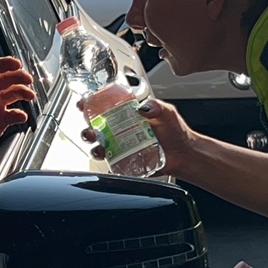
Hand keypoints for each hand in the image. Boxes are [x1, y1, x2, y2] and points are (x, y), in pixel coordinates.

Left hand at [0, 57, 36, 171]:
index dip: (4, 64)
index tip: (16, 64)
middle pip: (6, 78)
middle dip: (18, 76)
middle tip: (28, 79)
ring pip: (13, 93)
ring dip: (23, 92)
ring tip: (30, 96)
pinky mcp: (1, 120)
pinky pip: (14, 113)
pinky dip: (20, 114)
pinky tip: (21, 117)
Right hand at [81, 97, 201, 174]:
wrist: (185, 154)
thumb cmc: (176, 132)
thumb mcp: (167, 113)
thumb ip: (157, 107)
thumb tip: (144, 108)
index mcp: (127, 115)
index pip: (104, 108)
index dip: (90, 105)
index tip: (83, 104)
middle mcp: (121, 131)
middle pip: (96, 129)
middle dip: (87, 130)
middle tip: (90, 130)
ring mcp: (123, 148)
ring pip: (100, 147)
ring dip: (94, 147)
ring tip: (99, 147)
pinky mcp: (127, 162)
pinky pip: (112, 164)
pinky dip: (108, 164)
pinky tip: (111, 161)